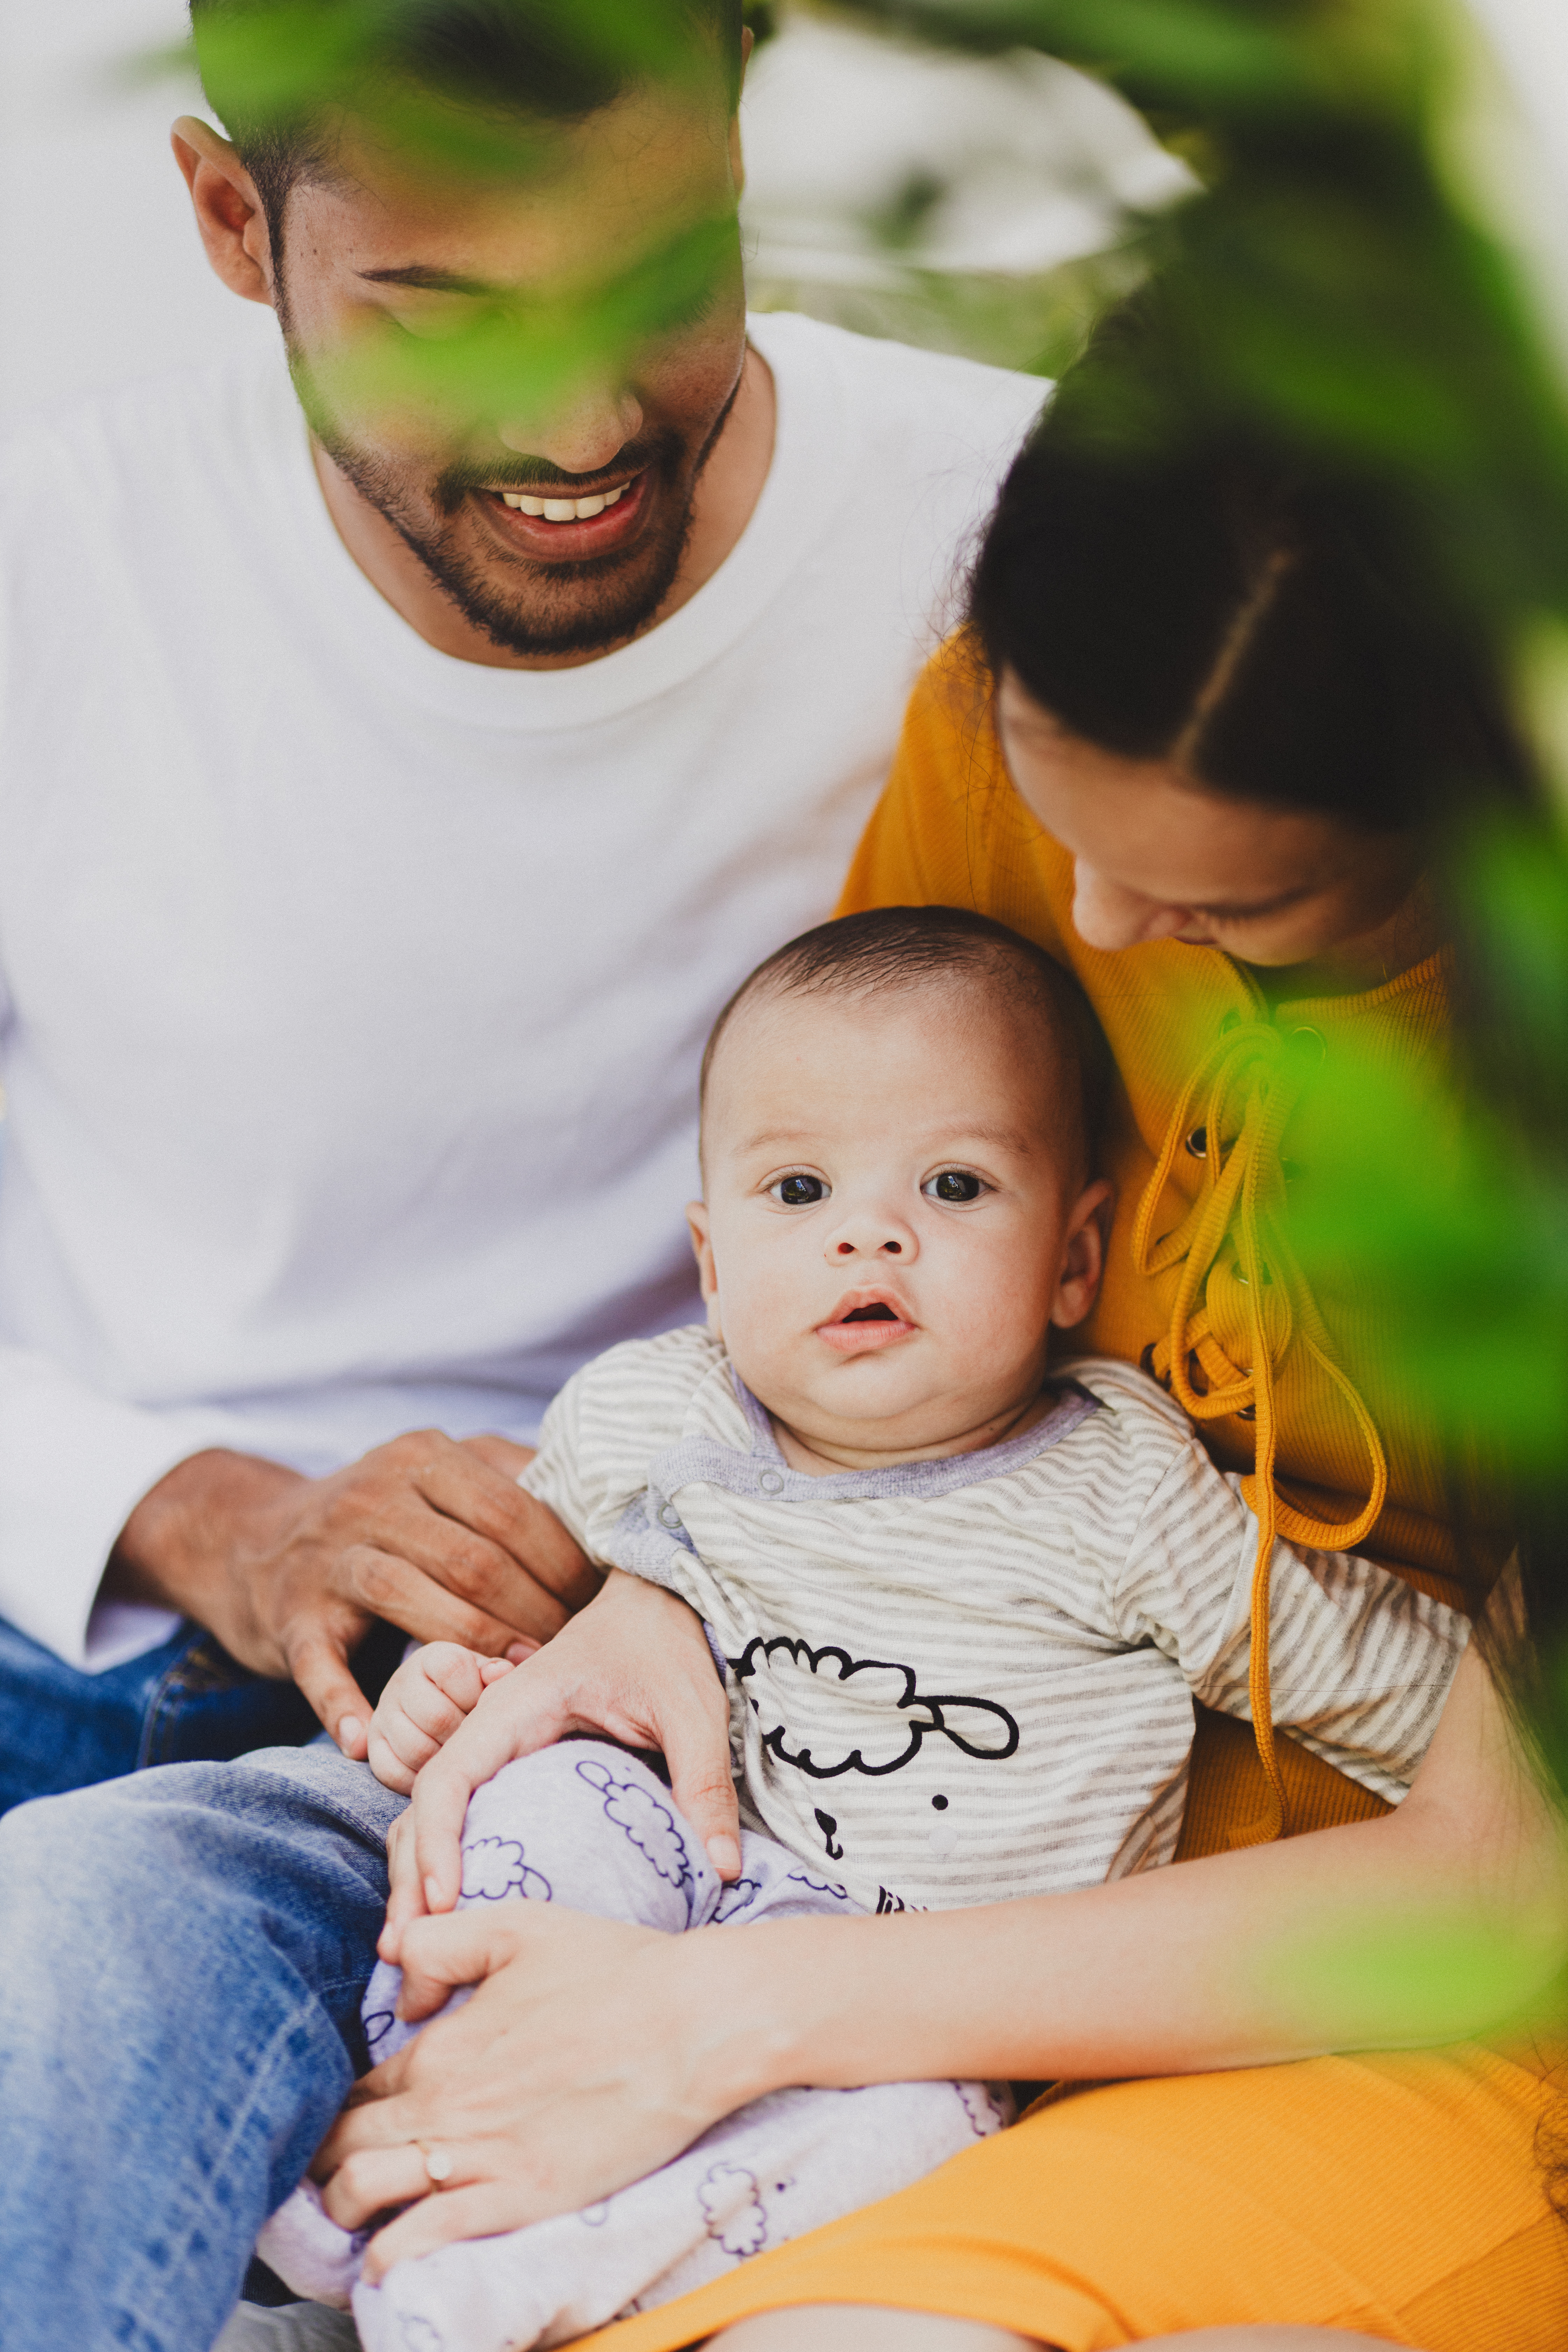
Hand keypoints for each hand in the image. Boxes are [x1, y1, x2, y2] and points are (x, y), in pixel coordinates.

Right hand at [108, 1434, 600, 1756]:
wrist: (249, 1539)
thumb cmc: (378, 1518)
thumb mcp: (439, 1476)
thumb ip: (511, 1480)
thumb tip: (601, 1507)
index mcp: (423, 1458)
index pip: (513, 1509)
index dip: (565, 1562)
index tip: (600, 1604)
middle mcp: (373, 1497)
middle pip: (473, 1558)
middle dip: (534, 1612)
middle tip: (570, 1654)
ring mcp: (327, 1558)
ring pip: (410, 1599)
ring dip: (472, 1649)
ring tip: (512, 1686)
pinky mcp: (290, 1617)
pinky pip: (319, 1664)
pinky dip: (344, 1705)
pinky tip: (369, 1741)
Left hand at [314, 1903, 736, 2278]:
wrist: (691, 2024)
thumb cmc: (614, 1968)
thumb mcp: (518, 1925)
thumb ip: (441, 1944)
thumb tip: (399, 1984)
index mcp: (442, 2045)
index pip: (358, 2090)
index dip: (341, 2110)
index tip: (344, 2125)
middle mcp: (445, 2104)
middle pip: (343, 2146)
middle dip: (323, 2165)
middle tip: (327, 2179)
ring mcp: (479, 2158)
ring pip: (362, 2196)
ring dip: (341, 2212)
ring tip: (348, 2221)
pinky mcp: (519, 2199)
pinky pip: (423, 2241)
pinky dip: (389, 2256)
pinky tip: (384, 2262)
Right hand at [367, 1641, 521, 1794]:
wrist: (439, 1710)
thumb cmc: (474, 1695)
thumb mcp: (487, 1678)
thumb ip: (497, 1674)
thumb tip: (498, 1674)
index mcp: (433, 1657)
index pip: (453, 1669)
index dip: (475, 1694)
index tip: (482, 1708)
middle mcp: (401, 1681)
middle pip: (436, 1717)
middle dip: (463, 1735)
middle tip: (474, 1742)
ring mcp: (383, 1714)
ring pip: (415, 1749)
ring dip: (444, 1761)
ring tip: (459, 1757)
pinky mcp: (373, 1745)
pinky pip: (392, 1772)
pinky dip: (418, 1780)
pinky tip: (436, 1772)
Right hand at [380, 1569, 740, 1959]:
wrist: (657, 1607)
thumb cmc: (666, 1647)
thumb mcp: (692, 1709)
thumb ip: (703, 1783)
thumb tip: (721, 1871)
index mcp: (515, 1708)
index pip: (447, 1777)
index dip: (436, 1843)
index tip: (442, 1905)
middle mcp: (490, 1729)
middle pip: (422, 1807)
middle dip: (410, 1880)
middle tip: (410, 1956)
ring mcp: (494, 1749)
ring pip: (431, 1816)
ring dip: (417, 1877)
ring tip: (417, 1951)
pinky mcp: (509, 1769)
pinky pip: (462, 1816)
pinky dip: (447, 1861)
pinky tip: (456, 1916)